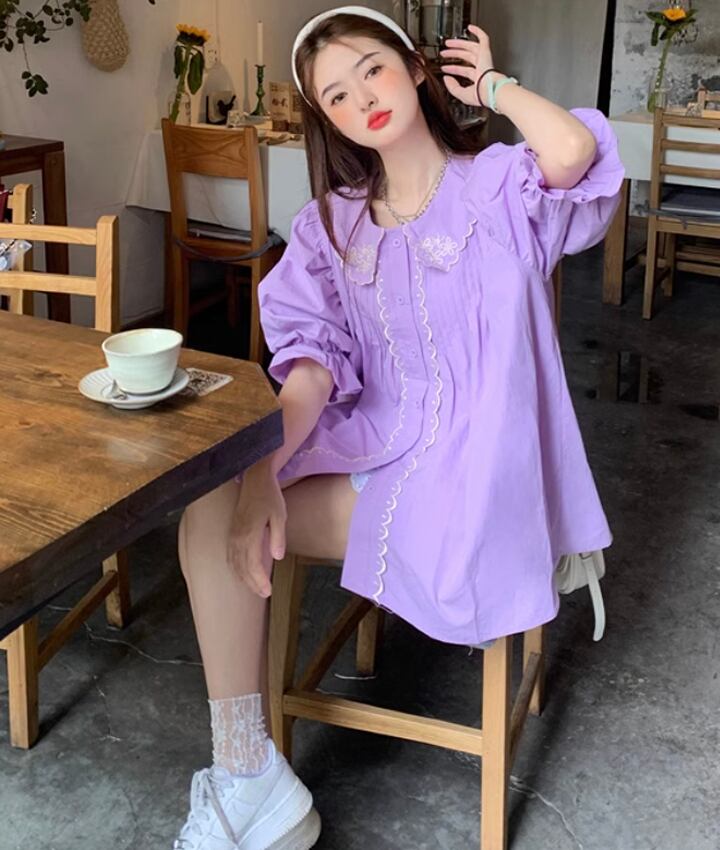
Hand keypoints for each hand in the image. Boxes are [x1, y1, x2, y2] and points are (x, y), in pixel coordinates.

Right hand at [227, 460, 286, 597]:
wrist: (255, 479)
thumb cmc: (270, 497)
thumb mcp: (280, 515)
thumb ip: (278, 537)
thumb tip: (277, 557)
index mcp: (250, 534)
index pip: (252, 565)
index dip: (259, 580)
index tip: (268, 591)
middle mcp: (237, 537)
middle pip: (242, 568)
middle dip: (252, 584)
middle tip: (264, 594)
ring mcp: (232, 535)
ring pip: (234, 563)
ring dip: (243, 578)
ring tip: (255, 588)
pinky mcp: (232, 532)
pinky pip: (230, 556)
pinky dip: (236, 568)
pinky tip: (242, 574)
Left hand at [439, 24, 497, 106]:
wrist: (490, 90)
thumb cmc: (480, 95)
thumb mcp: (461, 94)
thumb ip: (452, 87)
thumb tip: (446, 78)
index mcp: (477, 78)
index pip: (463, 70)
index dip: (453, 69)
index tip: (444, 68)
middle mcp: (481, 67)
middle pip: (465, 57)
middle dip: (454, 54)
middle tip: (444, 52)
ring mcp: (484, 59)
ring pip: (470, 47)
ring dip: (458, 44)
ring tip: (448, 43)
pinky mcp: (486, 52)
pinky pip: (483, 38)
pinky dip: (477, 32)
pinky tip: (470, 28)